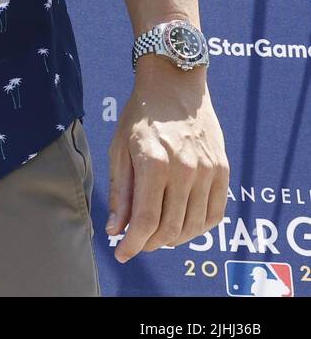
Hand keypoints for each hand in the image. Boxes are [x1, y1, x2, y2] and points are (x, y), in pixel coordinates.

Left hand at [106, 62, 227, 262]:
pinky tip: (181, 224)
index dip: (133, 244)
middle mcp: (184, 170)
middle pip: (169, 228)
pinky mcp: (223, 171)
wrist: (174, 85)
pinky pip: (215, 214)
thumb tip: (115, 229)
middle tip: (136, 242)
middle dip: (149, 243)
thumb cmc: (140, 115)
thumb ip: (119, 191)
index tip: (122, 254)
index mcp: (153, 163)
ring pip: (192, 226)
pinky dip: (197, 228)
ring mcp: (208, 171)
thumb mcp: (119, 148)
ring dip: (173, 239)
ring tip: (156, 234)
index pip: (145, 220)